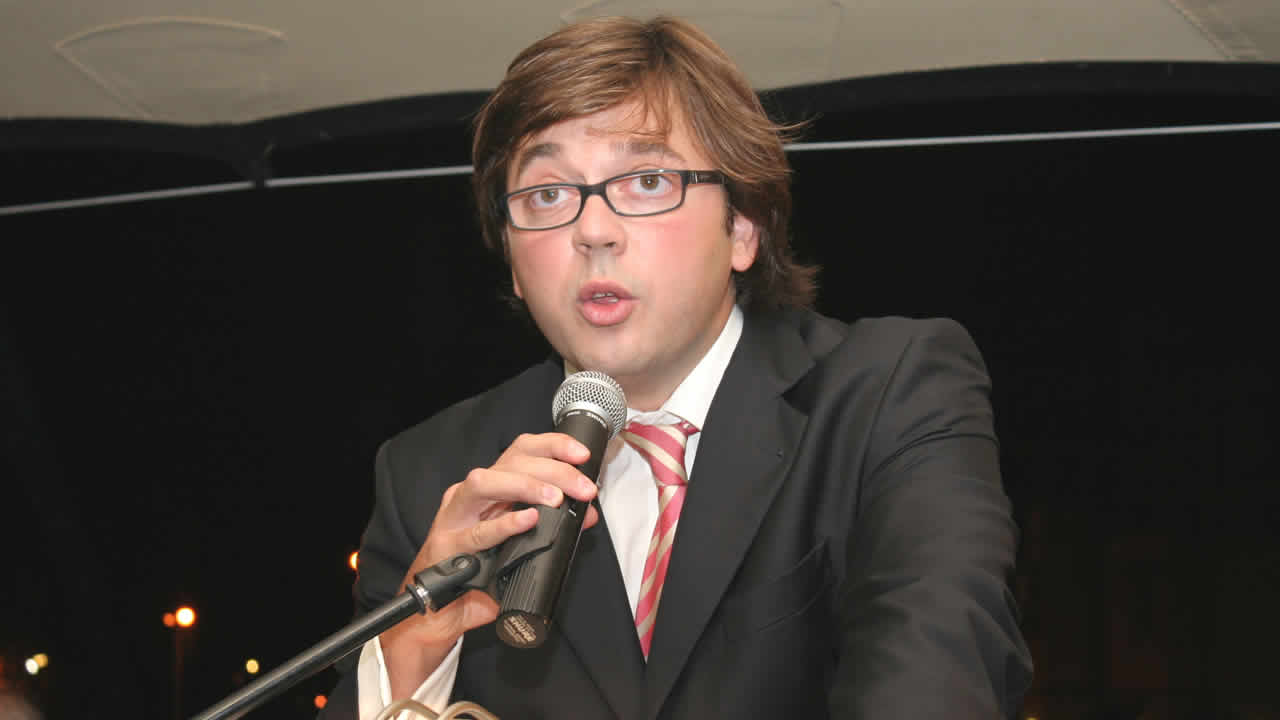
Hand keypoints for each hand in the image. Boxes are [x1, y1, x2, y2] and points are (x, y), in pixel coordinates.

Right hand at [380, 432, 599, 696]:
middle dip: (552, 470)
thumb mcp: (519, 543)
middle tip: (583, 489)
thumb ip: (550, 526)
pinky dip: (504, 524)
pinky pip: (476, 532)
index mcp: (490, 488)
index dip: (553, 446)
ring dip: (524, 485)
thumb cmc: (478, 573)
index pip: (521, 450)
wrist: (438, 612)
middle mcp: (470, 495)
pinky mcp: (447, 546)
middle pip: (509, 463)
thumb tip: (586, 515)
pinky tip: (527, 521)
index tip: (583, 455)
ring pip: (484, 483)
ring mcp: (455, 518)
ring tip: (555, 497)